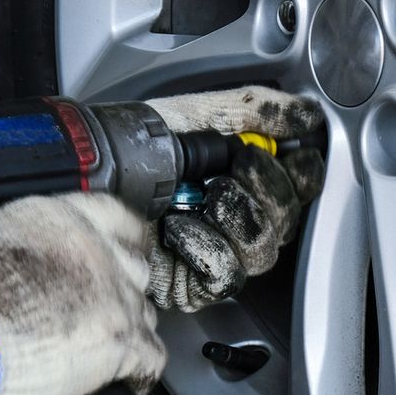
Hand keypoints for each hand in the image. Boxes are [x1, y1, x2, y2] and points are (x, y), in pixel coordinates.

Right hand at [0, 192, 165, 394]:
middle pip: (136, 268)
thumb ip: (38, 246)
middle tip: (101, 311)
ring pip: (145, 312)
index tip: (128, 253)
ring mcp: (115, 296)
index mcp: (62, 220)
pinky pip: (152, 357)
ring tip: (99, 348)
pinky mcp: (122, 339)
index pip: (119, 217)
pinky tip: (129, 377)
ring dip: (127, 330)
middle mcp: (97, 251)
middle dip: (123, 291)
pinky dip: (140, 371)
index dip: (126, 241)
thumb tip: (50, 262)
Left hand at [145, 87, 325, 312]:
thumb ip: (258, 111)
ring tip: (207, 195)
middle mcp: (231, 216)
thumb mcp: (200, 113)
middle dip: (271, 190)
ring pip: (263, 251)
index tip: (296, 156)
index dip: (303, 175)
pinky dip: (207, 247)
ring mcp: (213, 252)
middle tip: (241, 165)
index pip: (296, 186)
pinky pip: (226, 274)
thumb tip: (308, 115)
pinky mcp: (191, 283)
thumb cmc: (131, 145)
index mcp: (239, 177)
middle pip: (287, 222)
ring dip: (240, 216)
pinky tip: (180, 228)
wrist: (87, 178)